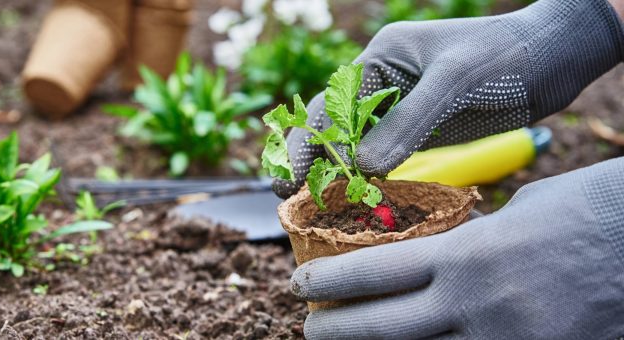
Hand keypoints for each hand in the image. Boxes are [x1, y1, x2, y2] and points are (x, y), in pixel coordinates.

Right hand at [273, 0, 623, 198]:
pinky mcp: (418, 131)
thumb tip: (364, 168)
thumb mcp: (453, 83)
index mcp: (379, 60)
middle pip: (332, 125)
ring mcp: (399, 109)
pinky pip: (383, 156)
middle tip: (289, 197)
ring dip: (335, 172)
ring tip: (315, 206)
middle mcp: (381, 84)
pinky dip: (367, 177)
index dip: (308, 142)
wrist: (550, 59)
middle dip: (310, 159)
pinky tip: (358, 199)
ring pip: (354, 144)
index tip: (291, 177)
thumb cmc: (502, 57)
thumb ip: (408, 123)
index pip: (330, 105)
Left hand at [290, 157, 623, 338]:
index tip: (299, 283)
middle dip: (336, 329)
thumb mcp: (513, 214)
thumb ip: (466, 242)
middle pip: (384, 327)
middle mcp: (477, 305)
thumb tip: (433, 258)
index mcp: (468, 255)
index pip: (376, 272)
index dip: (329, 281)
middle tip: (310, 326)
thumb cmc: (584, 210)